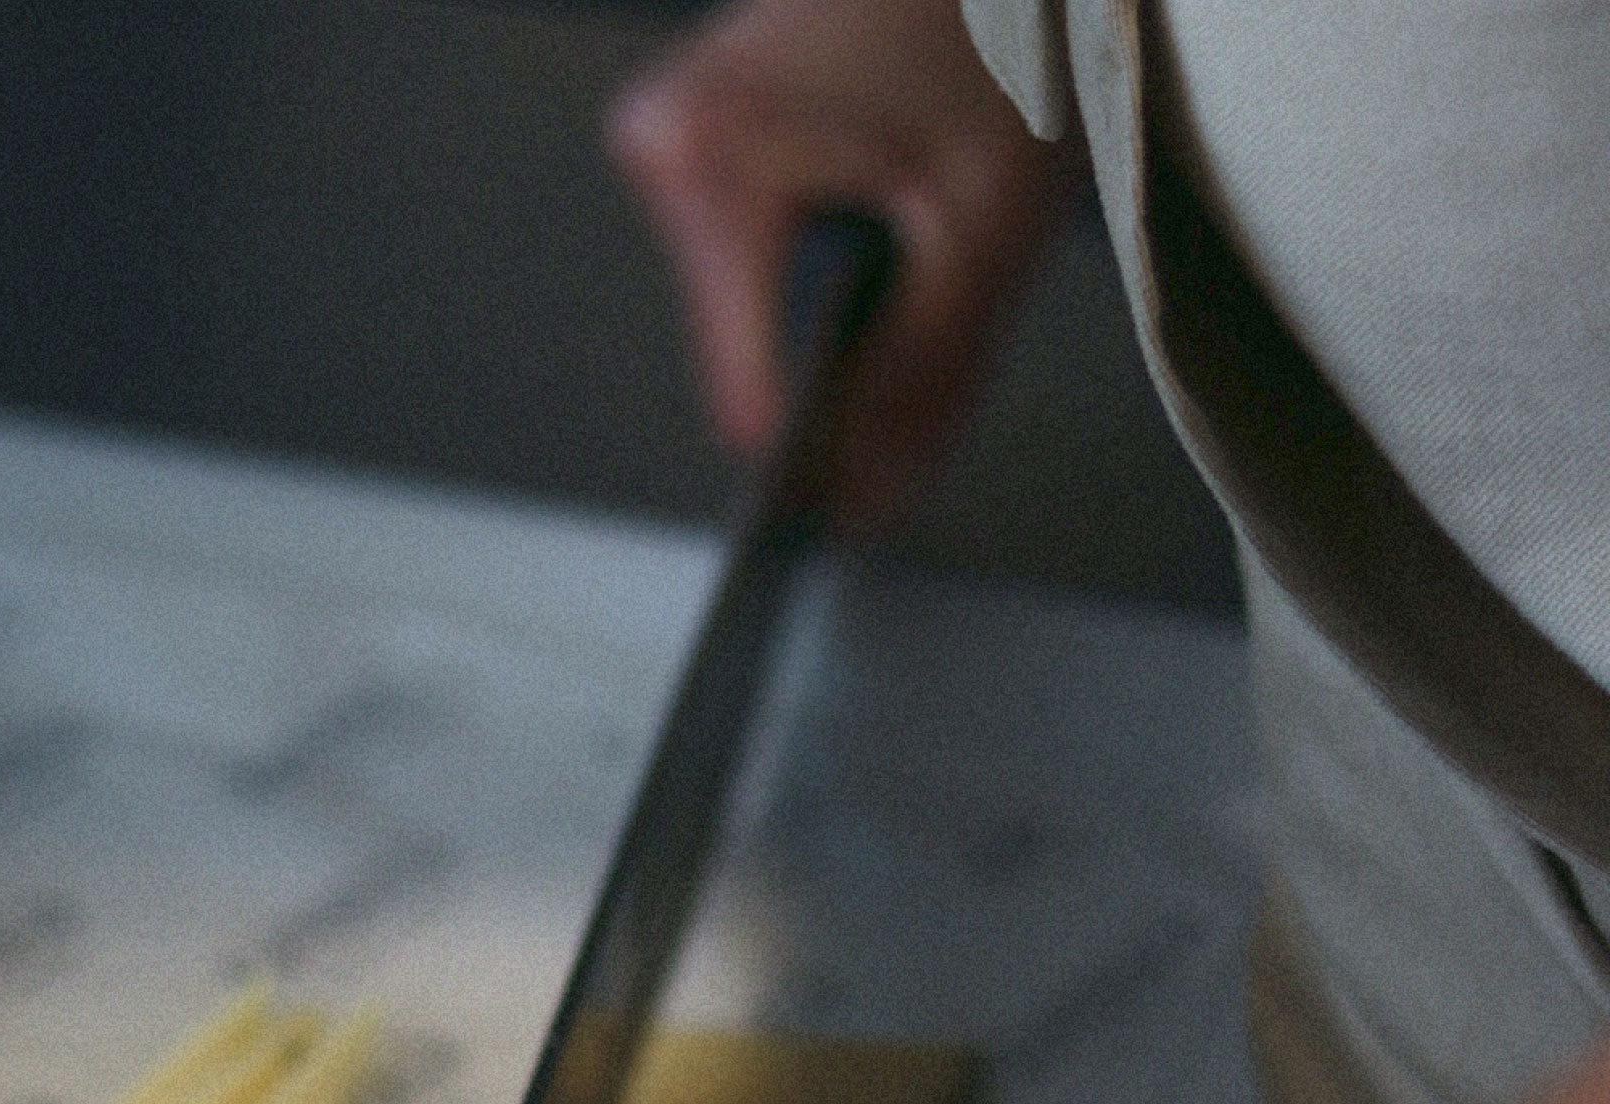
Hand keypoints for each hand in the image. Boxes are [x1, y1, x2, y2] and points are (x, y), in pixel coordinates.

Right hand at [609, 0, 1077, 522]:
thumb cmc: (988, 40)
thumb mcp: (983, 232)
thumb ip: (921, 387)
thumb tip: (861, 510)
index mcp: (716, 162)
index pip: (745, 395)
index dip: (819, 454)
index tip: (867, 487)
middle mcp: (663, 144)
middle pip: (745, 359)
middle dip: (836, 365)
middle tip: (926, 281)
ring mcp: (661, 136)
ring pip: (741, 318)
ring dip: (823, 313)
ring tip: (902, 218)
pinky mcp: (677, 137)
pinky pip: (737, 261)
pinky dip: (805, 267)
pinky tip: (867, 202)